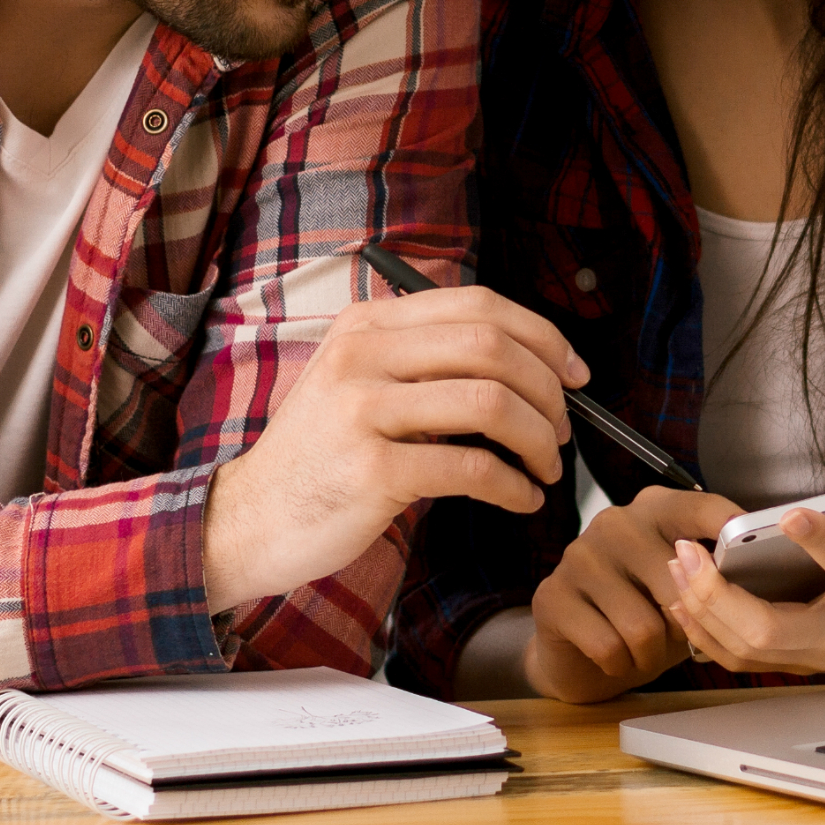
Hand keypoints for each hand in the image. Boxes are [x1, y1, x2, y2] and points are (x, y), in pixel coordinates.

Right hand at [205, 284, 586, 610]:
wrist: (251, 520)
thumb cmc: (323, 458)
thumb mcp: (360, 385)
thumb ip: (426, 362)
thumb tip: (533, 369)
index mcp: (367, 325)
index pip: (477, 304)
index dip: (541, 336)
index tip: (573, 373)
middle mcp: (362, 355)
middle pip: (492, 346)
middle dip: (547, 390)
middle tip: (562, 430)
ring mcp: (362, 411)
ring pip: (490, 402)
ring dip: (537, 440)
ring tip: (545, 467)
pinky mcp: (372, 471)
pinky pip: (473, 467)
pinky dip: (514, 486)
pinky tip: (521, 498)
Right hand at [523, 487, 745, 702]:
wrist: (580, 654)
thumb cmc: (645, 615)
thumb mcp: (687, 592)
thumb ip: (712, 577)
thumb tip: (751, 580)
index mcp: (655, 510)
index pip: (701, 507)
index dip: (731, 527)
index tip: (755, 550)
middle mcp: (615, 523)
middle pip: (677, 578)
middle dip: (686, 623)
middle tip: (677, 637)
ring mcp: (579, 556)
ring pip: (643, 624)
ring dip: (652, 654)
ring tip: (644, 651)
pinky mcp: (552, 596)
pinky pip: (609, 646)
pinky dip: (622, 665)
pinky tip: (616, 657)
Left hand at [668, 494, 824, 678]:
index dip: (819, 540)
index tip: (793, 515)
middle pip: (768, 630)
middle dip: (715, 592)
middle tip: (686, 550)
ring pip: (748, 652)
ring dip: (702, 613)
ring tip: (677, 569)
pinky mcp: (813, 663)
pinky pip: (749, 659)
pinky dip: (711, 634)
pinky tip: (689, 603)